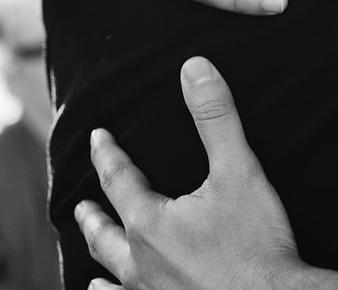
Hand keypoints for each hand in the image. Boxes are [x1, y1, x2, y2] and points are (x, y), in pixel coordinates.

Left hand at [79, 57, 337, 289]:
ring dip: (100, 259)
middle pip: (104, 234)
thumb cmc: (256, 244)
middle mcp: (139, 263)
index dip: (108, 154)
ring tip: (91, 259)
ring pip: (111, 274)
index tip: (98, 137)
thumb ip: (216, 118)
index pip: (118, 179)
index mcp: (150, 223)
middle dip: (93, 214)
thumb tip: (194, 68)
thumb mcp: (240, 171)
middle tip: (82, 203)